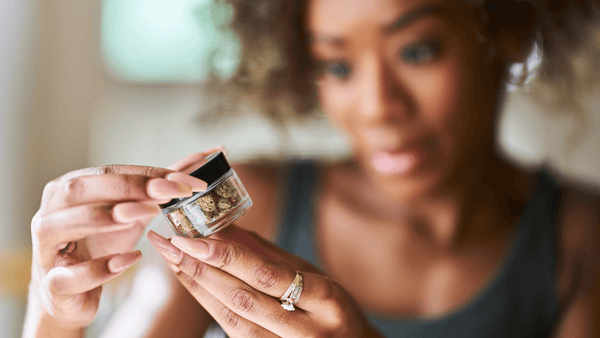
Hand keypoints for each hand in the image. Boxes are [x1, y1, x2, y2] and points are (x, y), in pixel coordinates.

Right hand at [27, 148, 222, 330]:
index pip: (109, 173)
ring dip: (107, 217)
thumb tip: (199, 160)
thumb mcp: (132, 213)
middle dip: (127, 187)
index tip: (187, 181)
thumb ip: (159, 188)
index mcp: (70, 189)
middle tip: (168, 191)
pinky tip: (131, 259)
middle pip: (81, 189)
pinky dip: (101, 268)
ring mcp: (46, 248)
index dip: (148, 174)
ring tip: (146, 214)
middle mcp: (51, 211)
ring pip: (64, 224)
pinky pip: (70, 275)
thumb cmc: (100, 245)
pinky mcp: (53, 283)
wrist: (73, 293)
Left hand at [147, 225, 382, 337]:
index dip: (227, 257)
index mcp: (327, 302)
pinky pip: (233, 331)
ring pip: (233, 319)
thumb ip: (271, 255)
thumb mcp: (315, 275)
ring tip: (172, 259)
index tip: (194, 236)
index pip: (268, 277)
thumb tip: (227, 227)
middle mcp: (308, 332)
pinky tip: (191, 282)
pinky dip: (208, 304)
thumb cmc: (335, 309)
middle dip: (201, 269)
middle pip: (243, 299)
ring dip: (198, 287)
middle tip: (169, 242)